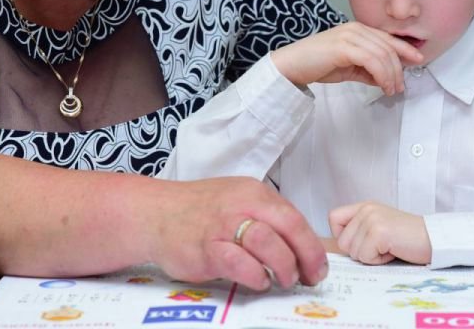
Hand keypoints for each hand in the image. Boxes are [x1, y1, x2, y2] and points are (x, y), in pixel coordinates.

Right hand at [146, 177, 327, 290]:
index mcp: (253, 193)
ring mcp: (222, 226)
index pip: (294, 217)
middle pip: (287, 226)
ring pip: (267, 242)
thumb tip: (298, 247)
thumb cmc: (198, 211)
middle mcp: (240, 204)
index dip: (312, 246)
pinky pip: (238, 262)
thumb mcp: (236, 201)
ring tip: (283, 279)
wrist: (155, 212)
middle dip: (305, 256)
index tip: (318, 267)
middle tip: (308, 277)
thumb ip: (265, 218)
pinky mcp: (205, 248)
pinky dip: (254, 274)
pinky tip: (257, 280)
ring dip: (283, 265)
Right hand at [271, 22, 423, 95]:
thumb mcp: (348, 67)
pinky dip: (382, 75)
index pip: (387, 38)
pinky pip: (372, 61)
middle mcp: (355, 29)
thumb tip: (384, 78)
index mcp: (357, 30)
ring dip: (391, 75)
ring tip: (392, 90)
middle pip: (388, 47)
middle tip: (400, 86)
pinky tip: (383, 86)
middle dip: (399, 68)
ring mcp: (350, 36)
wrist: (292, 65)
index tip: (418, 61)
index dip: (405, 49)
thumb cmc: (316, 65)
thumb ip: (366, 69)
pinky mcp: (344, 47)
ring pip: (383, 55)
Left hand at [329, 201, 431, 264]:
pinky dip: (379, 260)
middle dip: (361, 251)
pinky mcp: (379, 232)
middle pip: (342, 242)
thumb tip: (339, 246)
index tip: (363, 241)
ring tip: (390, 247)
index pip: (333, 218)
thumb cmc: (408, 238)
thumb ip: (359, 230)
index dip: (343, 236)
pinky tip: (393, 250)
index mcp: (364, 206)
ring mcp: (371, 219)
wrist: (434, 239)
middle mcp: (365, 209)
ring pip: (353, 252)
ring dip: (372, 256)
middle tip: (383, 246)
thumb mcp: (379, 226)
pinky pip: (365, 256)